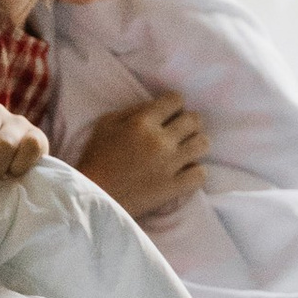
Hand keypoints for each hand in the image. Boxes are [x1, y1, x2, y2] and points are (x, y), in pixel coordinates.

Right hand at [75, 92, 207, 220]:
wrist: (94, 198)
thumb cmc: (96, 159)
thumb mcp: (105, 124)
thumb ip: (132, 110)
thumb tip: (156, 106)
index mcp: (142, 122)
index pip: (176, 100)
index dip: (174, 104)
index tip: (169, 113)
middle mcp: (160, 141)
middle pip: (194, 120)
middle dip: (188, 122)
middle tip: (179, 131)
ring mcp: (169, 165)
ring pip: (203, 144)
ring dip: (196, 144)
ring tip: (185, 150)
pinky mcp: (173, 188)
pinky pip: (201, 173)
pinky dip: (196, 171)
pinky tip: (185, 171)